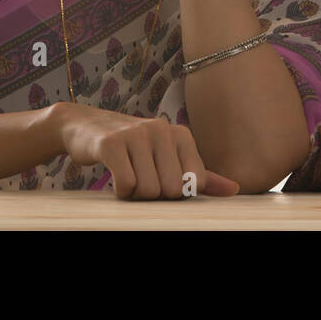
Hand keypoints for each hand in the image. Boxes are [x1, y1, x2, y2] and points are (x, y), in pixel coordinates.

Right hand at [56, 103, 239, 199]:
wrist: (85, 126)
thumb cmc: (132, 147)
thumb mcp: (168, 155)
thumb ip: (200, 175)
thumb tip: (235, 190)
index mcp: (181, 134)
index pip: (194, 184)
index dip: (175, 193)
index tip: (159, 179)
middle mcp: (162, 129)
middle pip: (171, 190)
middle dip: (153, 194)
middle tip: (139, 177)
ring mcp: (136, 134)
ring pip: (148, 191)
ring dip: (134, 194)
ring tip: (126, 173)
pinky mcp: (111, 143)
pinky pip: (126, 185)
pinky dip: (120, 191)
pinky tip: (113, 176)